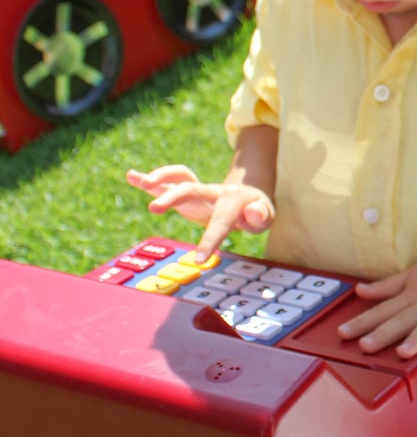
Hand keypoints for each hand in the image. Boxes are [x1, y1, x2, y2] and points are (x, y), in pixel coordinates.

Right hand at [125, 165, 274, 259]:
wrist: (248, 195)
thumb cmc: (255, 211)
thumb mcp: (265, 216)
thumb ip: (260, 216)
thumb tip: (252, 213)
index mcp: (232, 201)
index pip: (220, 222)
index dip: (210, 240)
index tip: (199, 260)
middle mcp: (211, 192)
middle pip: (191, 190)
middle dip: (173, 197)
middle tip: (153, 209)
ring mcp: (198, 191)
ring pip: (178, 179)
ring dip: (159, 177)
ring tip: (137, 179)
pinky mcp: (187, 193)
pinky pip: (168, 183)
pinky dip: (149, 180)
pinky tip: (132, 176)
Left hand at [336, 253, 416, 362]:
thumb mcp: (411, 276)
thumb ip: (385, 287)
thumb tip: (359, 291)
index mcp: (412, 296)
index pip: (383, 311)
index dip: (363, 322)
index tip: (343, 332)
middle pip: (402, 319)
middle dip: (383, 333)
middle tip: (365, 346)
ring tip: (405, 352)